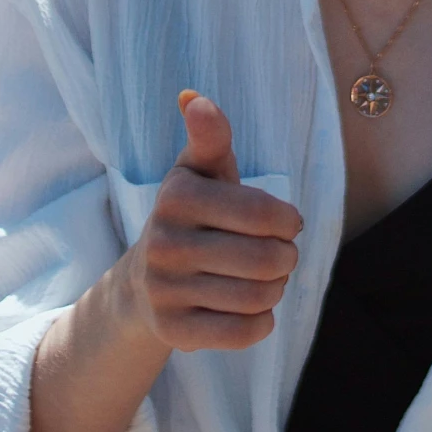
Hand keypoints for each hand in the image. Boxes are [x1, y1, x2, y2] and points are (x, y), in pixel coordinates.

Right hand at [118, 92, 301, 352]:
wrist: (144, 282)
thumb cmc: (192, 215)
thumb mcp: (200, 172)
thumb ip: (209, 136)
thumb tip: (193, 97)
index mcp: (176, 196)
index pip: (262, 213)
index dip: (288, 220)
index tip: (287, 222)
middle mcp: (164, 243)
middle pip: (266, 259)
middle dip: (286, 258)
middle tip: (281, 255)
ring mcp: (165, 291)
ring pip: (258, 297)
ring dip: (276, 290)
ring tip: (269, 280)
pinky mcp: (173, 332)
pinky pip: (243, 334)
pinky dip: (262, 323)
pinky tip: (254, 309)